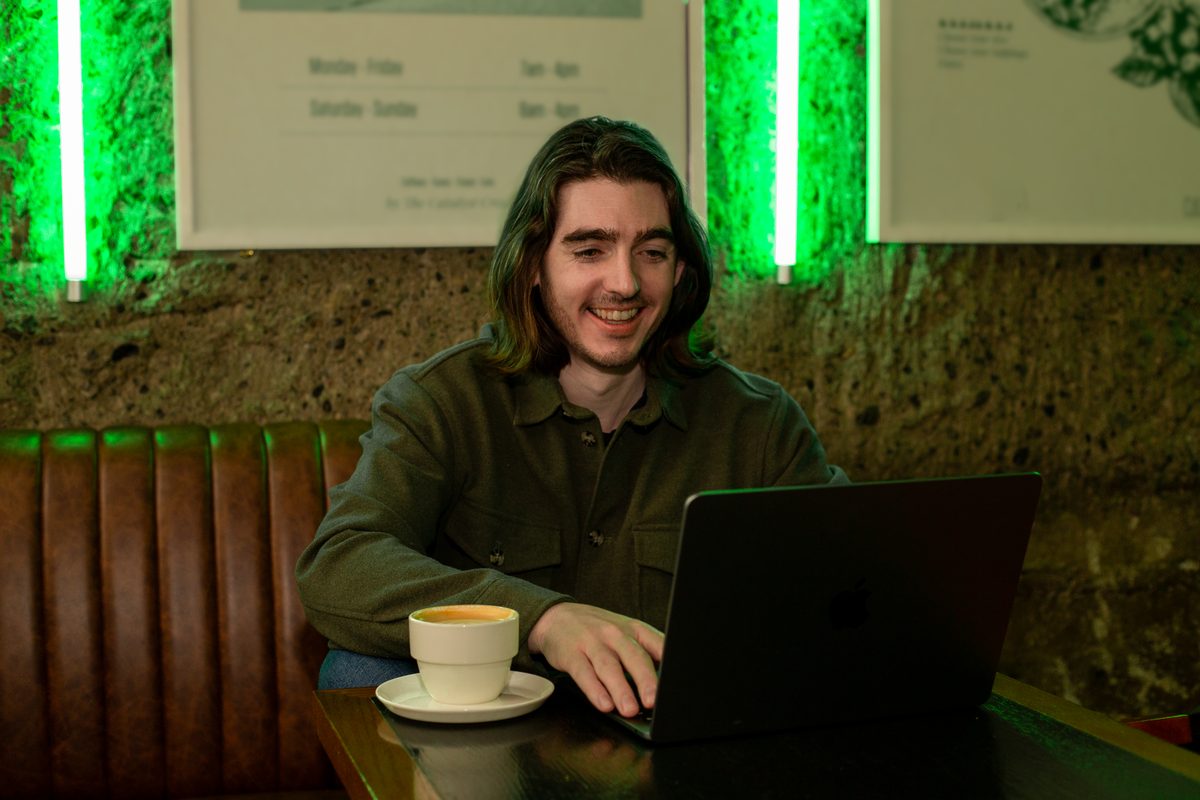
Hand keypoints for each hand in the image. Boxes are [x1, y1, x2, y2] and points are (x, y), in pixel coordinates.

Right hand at [527, 602, 662, 717]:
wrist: (557, 617)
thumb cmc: (599, 631)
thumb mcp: (626, 634)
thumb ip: (646, 653)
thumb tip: (667, 684)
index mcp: (635, 630)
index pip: (657, 644)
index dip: (669, 662)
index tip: (675, 684)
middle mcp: (615, 634)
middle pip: (634, 657)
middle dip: (645, 680)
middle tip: (653, 702)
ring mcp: (592, 642)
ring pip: (609, 666)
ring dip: (620, 689)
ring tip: (629, 710)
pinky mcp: (571, 654)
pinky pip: (584, 673)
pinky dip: (594, 690)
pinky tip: (603, 704)